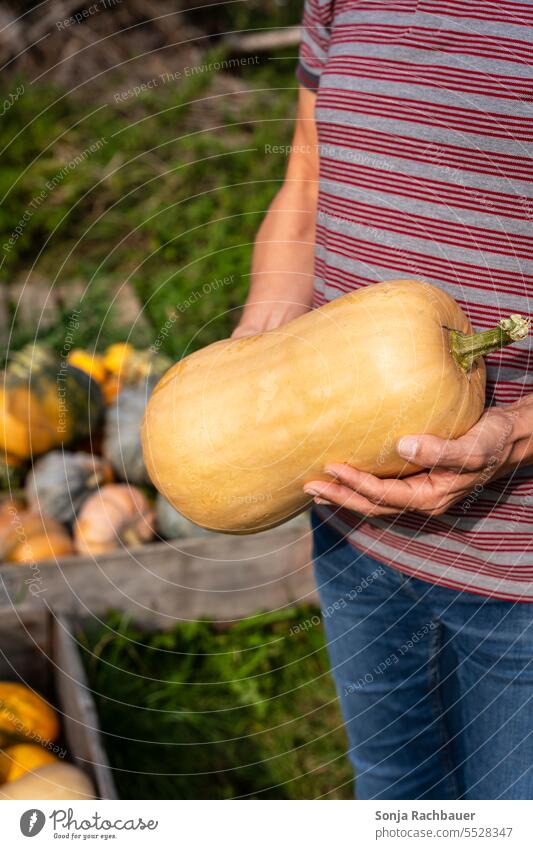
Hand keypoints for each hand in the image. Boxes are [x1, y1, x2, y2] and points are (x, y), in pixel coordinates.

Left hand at [303, 406, 520, 517]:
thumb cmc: (493, 440)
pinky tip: (344, 477)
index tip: (331, 469)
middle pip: (373, 506)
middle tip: (308, 487)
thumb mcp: (471, 446)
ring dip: (345, 495)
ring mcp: (419, 491)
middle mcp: (422, 499)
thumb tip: (402, 445)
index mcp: (431, 496)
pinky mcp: (417, 479)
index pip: (385, 496)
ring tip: (316, 489)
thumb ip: (439, 450)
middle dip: (340, 497)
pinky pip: (383, 488)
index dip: (356, 484)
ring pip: (375, 500)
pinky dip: (360, 485)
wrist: (509, 438)